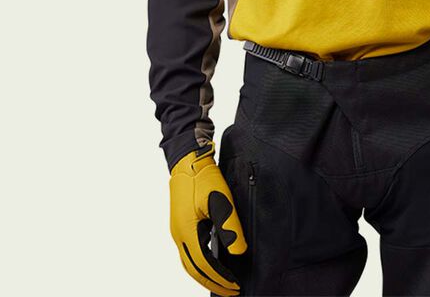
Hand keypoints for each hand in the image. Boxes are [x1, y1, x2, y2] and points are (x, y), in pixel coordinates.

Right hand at [169, 144, 246, 295]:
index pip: (203, 266)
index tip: (235, 286)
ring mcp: (178, 230)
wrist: (187, 159)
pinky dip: (201, 262)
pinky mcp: (181, 224)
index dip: (220, 278)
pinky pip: (190, 251)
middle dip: (212, 283)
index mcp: (186, 232)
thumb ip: (229, 227)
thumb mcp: (220, 200)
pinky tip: (213, 262)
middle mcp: (179, 235)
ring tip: (223, 281)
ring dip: (206, 275)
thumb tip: (239, 252)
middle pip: (194, 270)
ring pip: (190, 262)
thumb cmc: (203, 177)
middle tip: (230, 291)